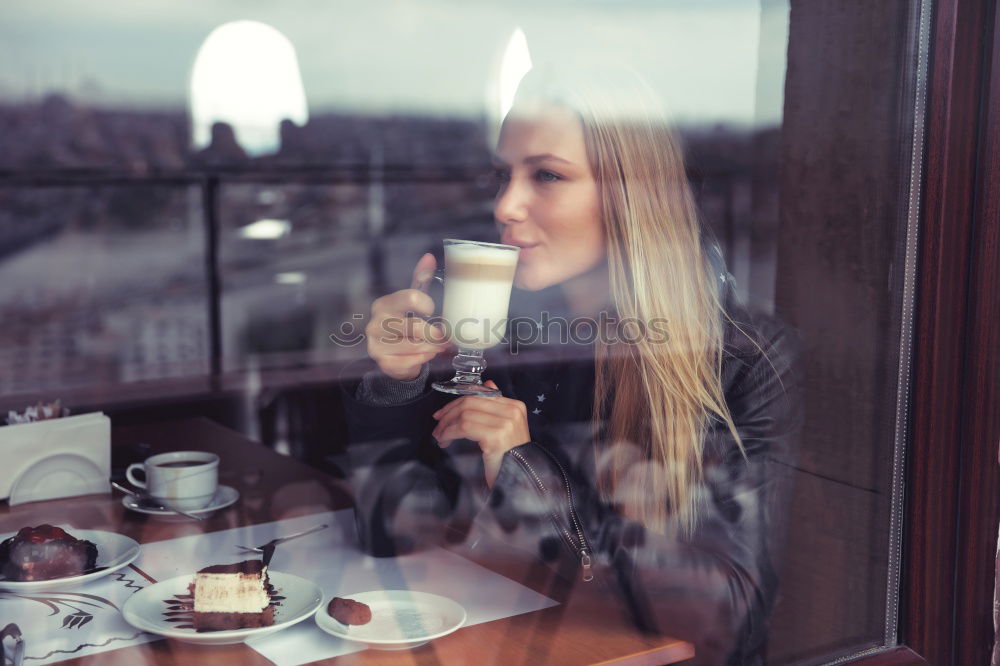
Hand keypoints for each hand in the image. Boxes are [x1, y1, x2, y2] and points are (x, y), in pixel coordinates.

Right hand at [366, 253, 448, 380]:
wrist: (392, 355)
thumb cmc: (404, 325)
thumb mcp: (411, 301)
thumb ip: (420, 279)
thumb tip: (429, 257)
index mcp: (384, 304)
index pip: (410, 297)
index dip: (427, 304)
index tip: (432, 309)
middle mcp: (376, 323)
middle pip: (415, 326)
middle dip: (435, 333)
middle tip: (445, 336)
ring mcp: (377, 344)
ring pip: (415, 346)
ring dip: (432, 348)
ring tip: (438, 346)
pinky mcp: (382, 362)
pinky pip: (410, 362)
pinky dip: (422, 360)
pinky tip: (425, 356)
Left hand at [432, 381, 530, 486]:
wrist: (521, 479)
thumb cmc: (510, 456)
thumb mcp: (506, 428)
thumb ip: (496, 407)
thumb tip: (486, 384)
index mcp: (515, 406)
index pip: (480, 395)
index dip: (456, 402)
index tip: (442, 414)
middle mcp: (512, 412)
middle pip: (470, 402)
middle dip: (448, 413)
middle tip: (437, 426)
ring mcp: (505, 423)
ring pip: (464, 414)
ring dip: (446, 426)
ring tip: (440, 437)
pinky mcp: (495, 436)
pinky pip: (464, 427)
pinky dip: (449, 433)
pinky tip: (445, 441)